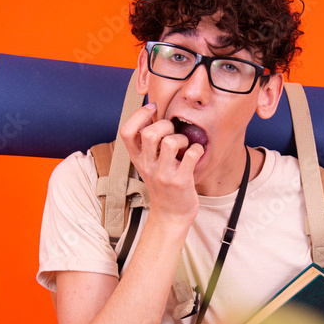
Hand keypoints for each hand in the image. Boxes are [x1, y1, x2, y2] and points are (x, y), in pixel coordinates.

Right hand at [118, 103, 202, 224]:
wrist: (171, 215)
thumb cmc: (163, 185)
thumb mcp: (148, 164)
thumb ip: (148, 143)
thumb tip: (153, 112)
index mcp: (137, 159)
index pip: (126, 132)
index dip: (138, 115)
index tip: (152, 109)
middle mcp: (147, 166)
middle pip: (149, 134)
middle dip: (164, 125)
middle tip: (172, 132)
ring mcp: (163, 175)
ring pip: (170, 142)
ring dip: (181, 138)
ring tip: (184, 146)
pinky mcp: (180, 182)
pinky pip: (191, 154)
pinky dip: (197, 149)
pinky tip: (196, 153)